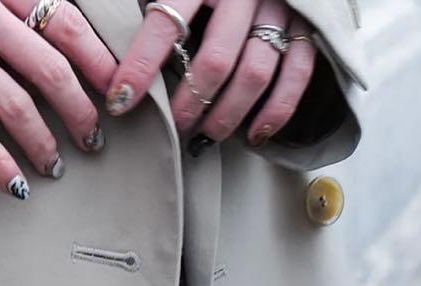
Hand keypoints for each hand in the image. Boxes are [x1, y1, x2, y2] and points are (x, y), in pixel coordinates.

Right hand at [0, 0, 116, 197]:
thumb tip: (63, 40)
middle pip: (48, 68)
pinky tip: (17, 184)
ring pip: (15, 104)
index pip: (64, 21)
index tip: (117, 89)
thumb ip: (13, 5)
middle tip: (94, 137)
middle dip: (79, 110)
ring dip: (43, 142)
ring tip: (56, 165)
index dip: (97, 60)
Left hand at [104, 0, 319, 148]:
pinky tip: (253, 135)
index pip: (164, 23)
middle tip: (171, 127)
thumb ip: (153, 11)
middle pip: (216, 60)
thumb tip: (109, 59)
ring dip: (226, 115)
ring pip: (255, 73)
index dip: (139, 67)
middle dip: (188, 104)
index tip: (119, 102)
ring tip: (202, 138)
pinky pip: (297, 73)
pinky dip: (276, 110)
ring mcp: (281, 7)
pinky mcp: (310, 24)